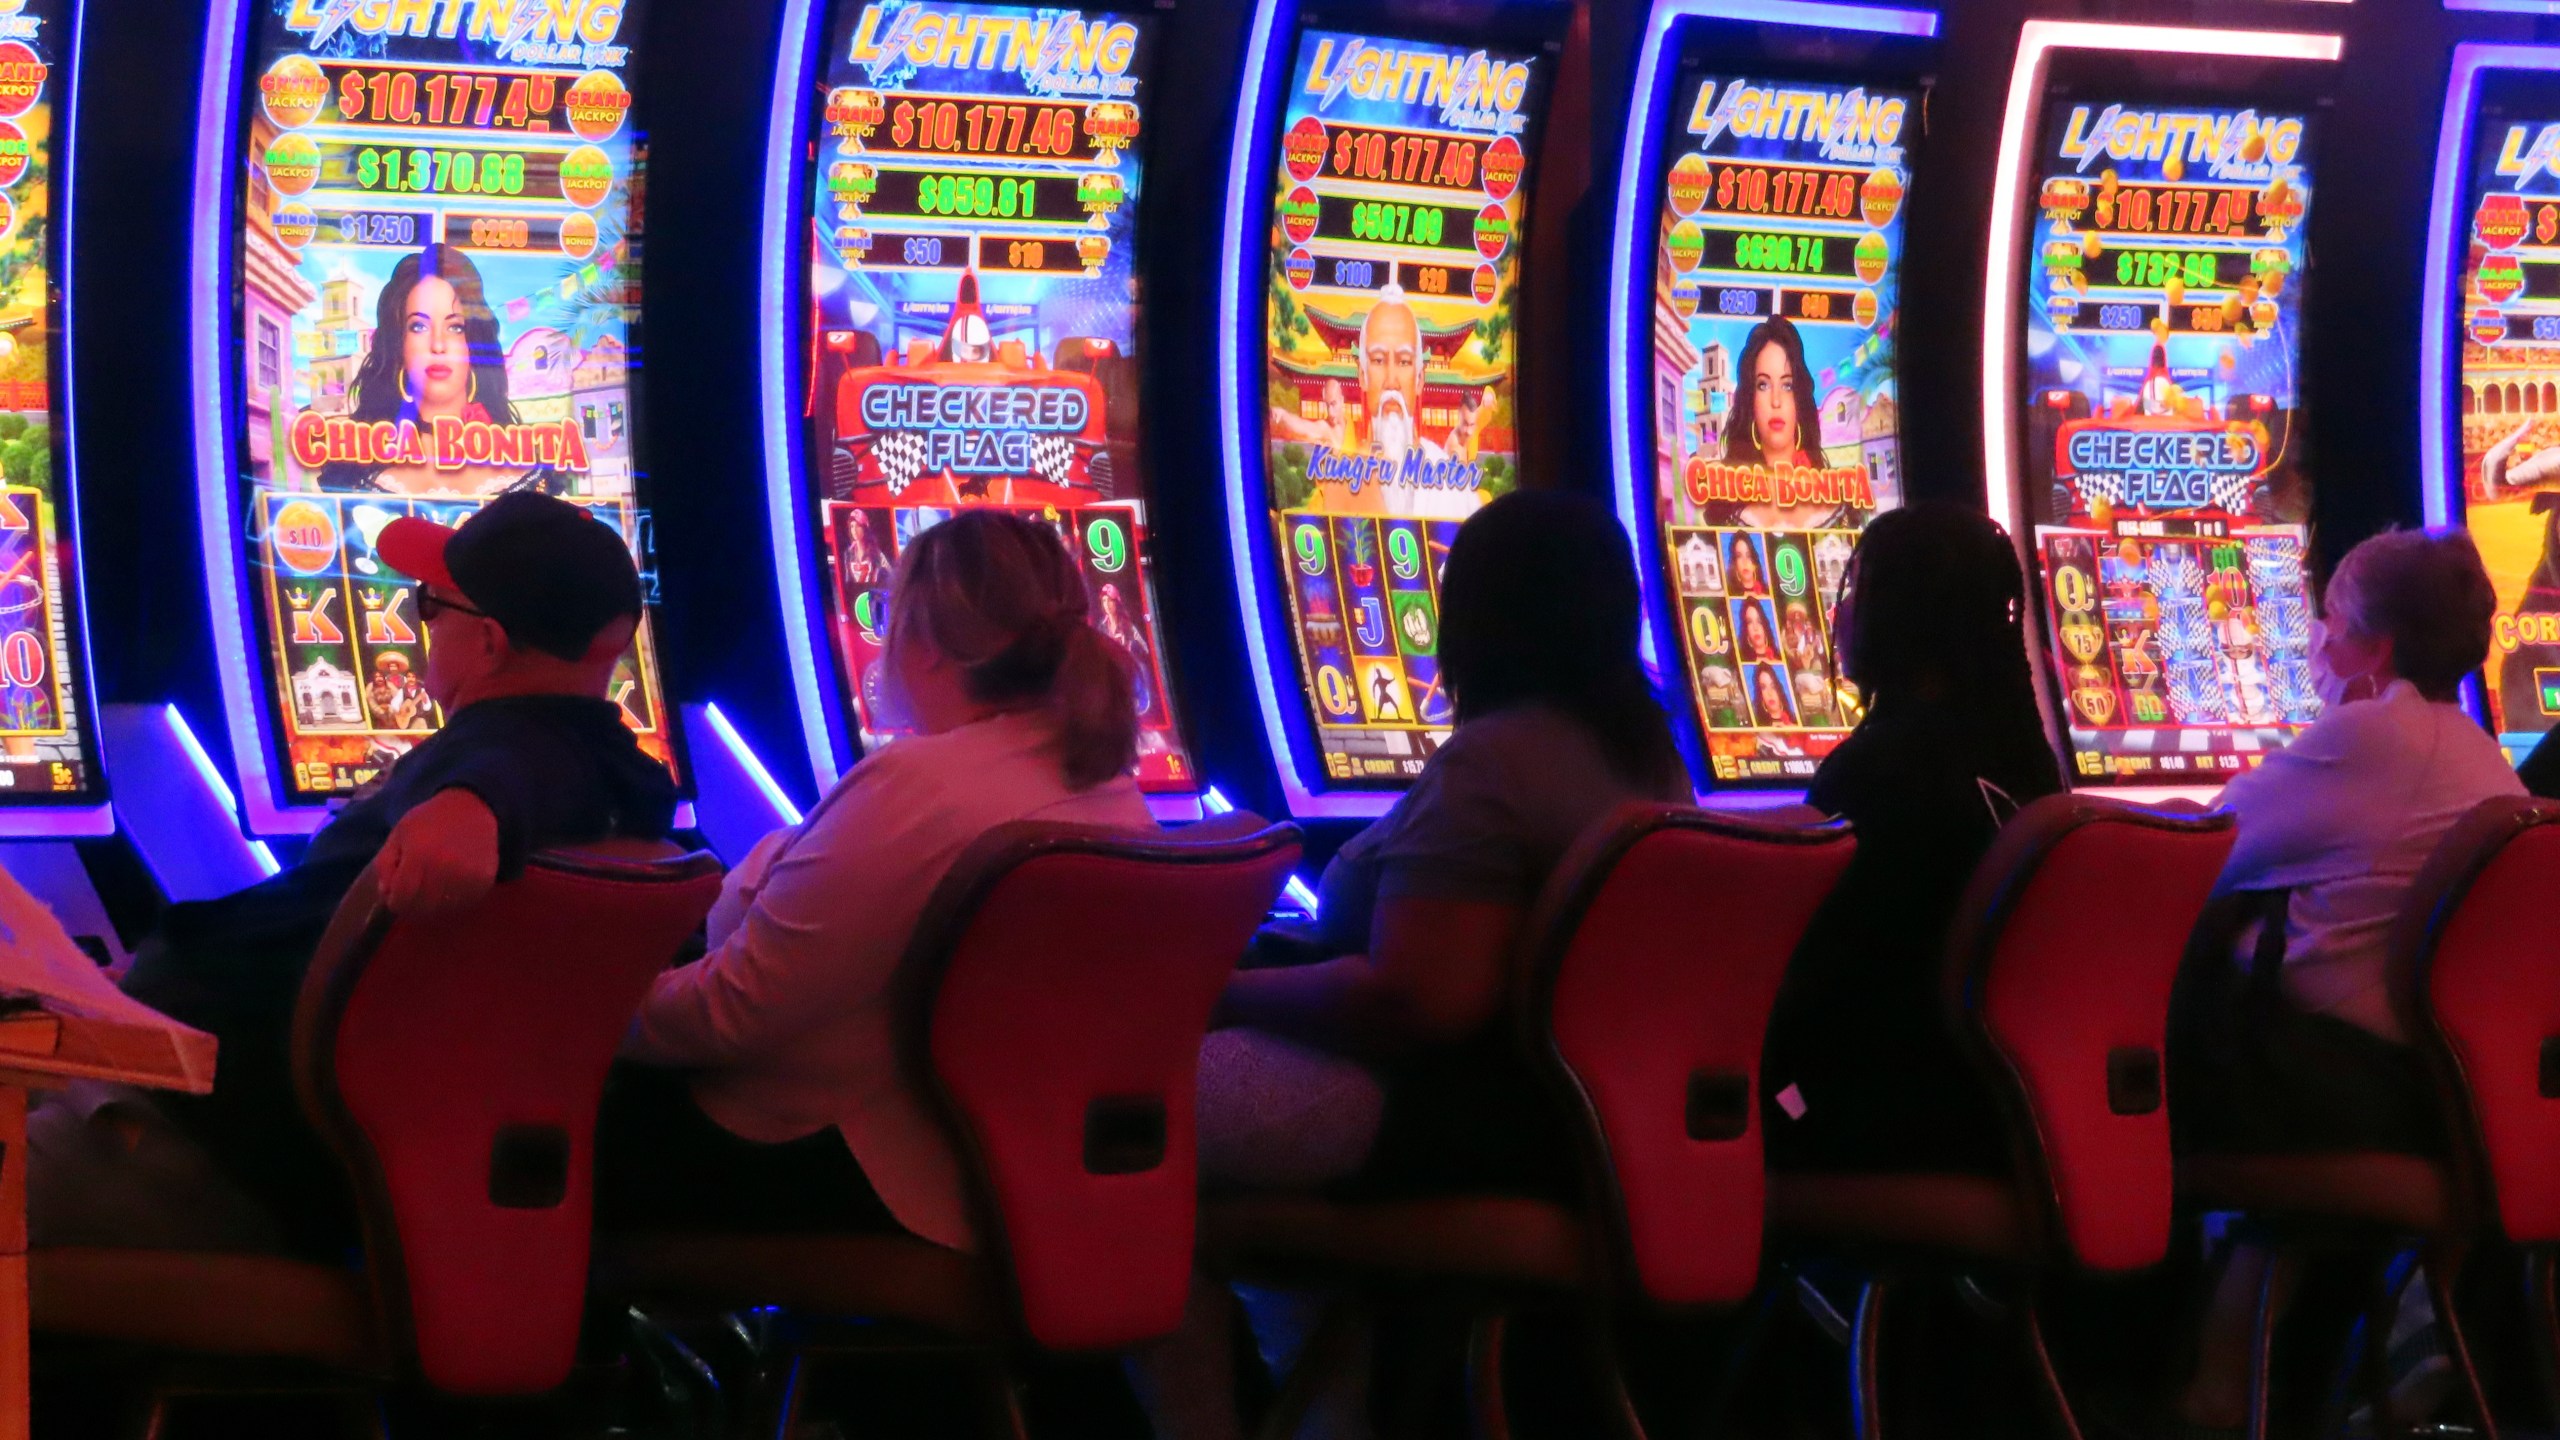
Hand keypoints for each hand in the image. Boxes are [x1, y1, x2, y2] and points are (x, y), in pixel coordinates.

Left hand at [376, 789, 500, 918]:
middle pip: (422, 908)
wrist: (473, 808)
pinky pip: (464, 904)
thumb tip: (387, 893)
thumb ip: (385, 865)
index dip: (394, 900)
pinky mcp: (484, 881)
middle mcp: (444, 869)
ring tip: (434, 887)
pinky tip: (452, 885)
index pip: (401, 900)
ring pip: (443, 909)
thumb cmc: (430, 820)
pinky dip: (455, 900)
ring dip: (435, 903)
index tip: (397, 894)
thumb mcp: (398, 834)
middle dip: (413, 904)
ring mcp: (467, 877)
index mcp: (419, 856)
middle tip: (414, 892)